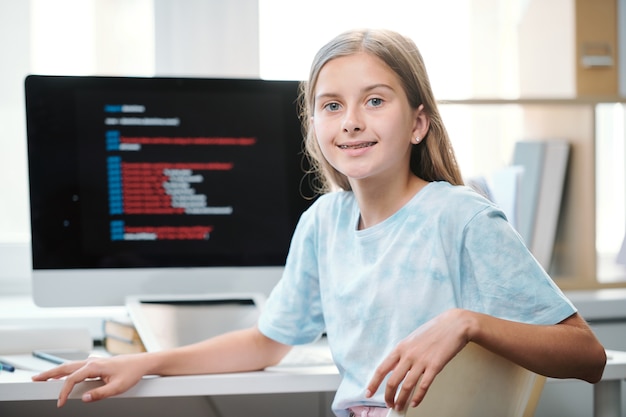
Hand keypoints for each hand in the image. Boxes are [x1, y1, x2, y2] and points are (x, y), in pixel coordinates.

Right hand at [32, 354, 146, 406]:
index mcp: (94, 366)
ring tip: (43, 377)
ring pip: (69, 366)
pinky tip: (62, 375)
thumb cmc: (132, 373)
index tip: (59, 404)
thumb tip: (83, 398)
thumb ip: (100, 394)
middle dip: (48, 374)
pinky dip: (65, 370)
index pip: (71, 380)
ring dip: (55, 371)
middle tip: (34, 380)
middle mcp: (91, 361)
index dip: (63, 392)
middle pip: (65, 368)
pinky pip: (76, 366)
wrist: (142, 363)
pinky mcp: (96, 363)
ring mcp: (93, 361)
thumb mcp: (118, 387)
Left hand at [365, 308, 473, 410]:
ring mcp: (421, 361)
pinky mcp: (435, 366)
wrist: (454, 324)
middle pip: (392, 381)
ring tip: (400, 407)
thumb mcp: (412, 339)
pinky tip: (414, 403)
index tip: (368, 393)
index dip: (373, 383)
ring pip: (406, 386)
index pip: (382, 369)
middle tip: (389, 405)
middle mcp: (408, 355)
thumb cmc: (434, 330)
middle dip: (388, 396)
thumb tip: (394, 368)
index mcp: (401, 348)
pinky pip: (424, 386)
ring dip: (401, 400)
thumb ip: (402, 353)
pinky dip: (418, 397)